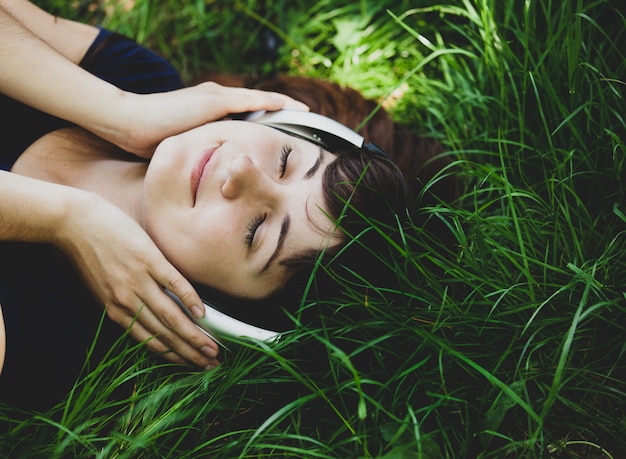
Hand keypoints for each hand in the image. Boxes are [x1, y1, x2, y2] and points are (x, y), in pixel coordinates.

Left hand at [55, 192, 218, 367]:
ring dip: (193, 336)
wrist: (72, 221)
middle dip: (189, 353)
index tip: (191, 365)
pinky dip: (189, 299)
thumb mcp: (102, 284)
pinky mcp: (148, 258)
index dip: (173, 356)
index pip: (150, 340)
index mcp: (116, 309)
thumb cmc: (86, 250)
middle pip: (165, 333)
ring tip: (212, 349)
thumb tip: (150, 311)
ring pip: (171, 315)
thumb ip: (126, 300)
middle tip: (211, 365)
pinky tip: (203, 313)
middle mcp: (128, 300)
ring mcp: (139, 279)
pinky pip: (173, 283)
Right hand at [101, 82, 308, 157]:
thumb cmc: (149, 141)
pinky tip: (293, 107)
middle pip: (258, 106)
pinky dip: (273, 102)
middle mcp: (217, 100)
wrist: (129, 123)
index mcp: (211, 114)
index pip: (246, 117)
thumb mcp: (184, 151)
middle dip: (282, 114)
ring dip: (284, 105)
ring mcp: (216, 97)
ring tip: (307, 112)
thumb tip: (215, 178)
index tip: (286, 136)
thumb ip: (202, 158)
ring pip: (260, 100)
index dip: (267, 125)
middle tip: (306, 124)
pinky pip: (252, 100)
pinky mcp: (215, 99)